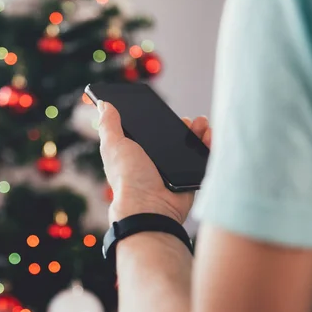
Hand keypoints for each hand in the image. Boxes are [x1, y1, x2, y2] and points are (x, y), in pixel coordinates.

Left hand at [97, 100, 211, 223]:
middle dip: (181, 124)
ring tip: (201, 125)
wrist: (150, 206)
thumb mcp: (114, 145)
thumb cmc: (128, 178)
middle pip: (172, 136)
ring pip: (189, 145)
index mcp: (135, 152)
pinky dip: (209, 145)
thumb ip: (109, 125)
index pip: (148, 131)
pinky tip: (208, 136)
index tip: (162, 108)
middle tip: (185, 121)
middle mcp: (154, 161)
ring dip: (197, 131)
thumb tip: (103, 104)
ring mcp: (173, 170)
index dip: (155, 118)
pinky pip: (202, 158)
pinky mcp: (189, 178)